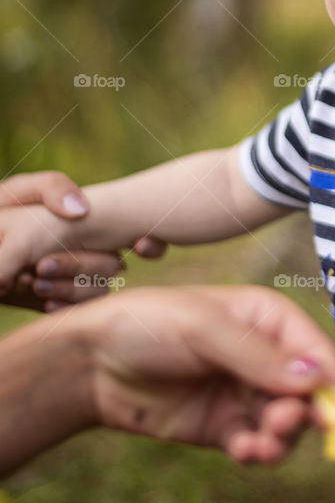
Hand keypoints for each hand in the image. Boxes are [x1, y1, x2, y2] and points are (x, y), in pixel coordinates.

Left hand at [0, 170, 163, 308]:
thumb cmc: (3, 214)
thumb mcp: (22, 193)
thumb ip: (53, 188)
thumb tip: (81, 209)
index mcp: (89, 225)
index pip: (138, 236)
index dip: (152, 246)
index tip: (143, 245)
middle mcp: (89, 252)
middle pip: (113, 268)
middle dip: (82, 267)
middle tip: (42, 266)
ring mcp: (73, 280)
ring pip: (98, 293)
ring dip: (70, 289)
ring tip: (35, 283)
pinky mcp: (57, 304)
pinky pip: (78, 314)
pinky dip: (65, 309)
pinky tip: (45, 303)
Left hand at [85, 285, 334, 459]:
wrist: (91, 363)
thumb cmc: (148, 325)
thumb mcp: (205, 330)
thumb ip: (258, 356)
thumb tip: (315, 380)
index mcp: (269, 319)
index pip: (315, 351)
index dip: (326, 381)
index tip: (327, 411)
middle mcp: (264, 357)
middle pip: (306, 394)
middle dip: (301, 415)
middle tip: (281, 425)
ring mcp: (244, 394)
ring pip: (285, 425)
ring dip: (281, 440)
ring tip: (262, 449)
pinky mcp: (224, 427)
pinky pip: (256, 445)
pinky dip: (257, 453)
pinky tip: (244, 453)